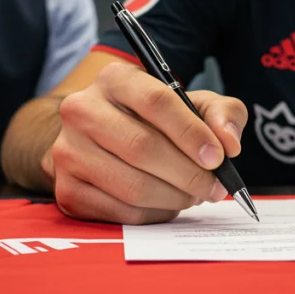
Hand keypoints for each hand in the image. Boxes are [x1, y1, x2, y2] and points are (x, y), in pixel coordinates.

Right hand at [46, 61, 246, 224]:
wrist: (97, 139)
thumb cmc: (153, 120)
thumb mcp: (191, 103)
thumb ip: (221, 113)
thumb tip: (229, 143)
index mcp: (115, 79)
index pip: (156, 101)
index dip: (191, 132)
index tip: (219, 157)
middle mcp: (82, 110)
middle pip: (142, 147)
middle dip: (188, 173)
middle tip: (214, 187)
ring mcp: (68, 151)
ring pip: (131, 185)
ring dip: (174, 197)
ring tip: (194, 195)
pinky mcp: (66, 190)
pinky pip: (120, 212)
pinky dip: (154, 214)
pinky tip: (167, 204)